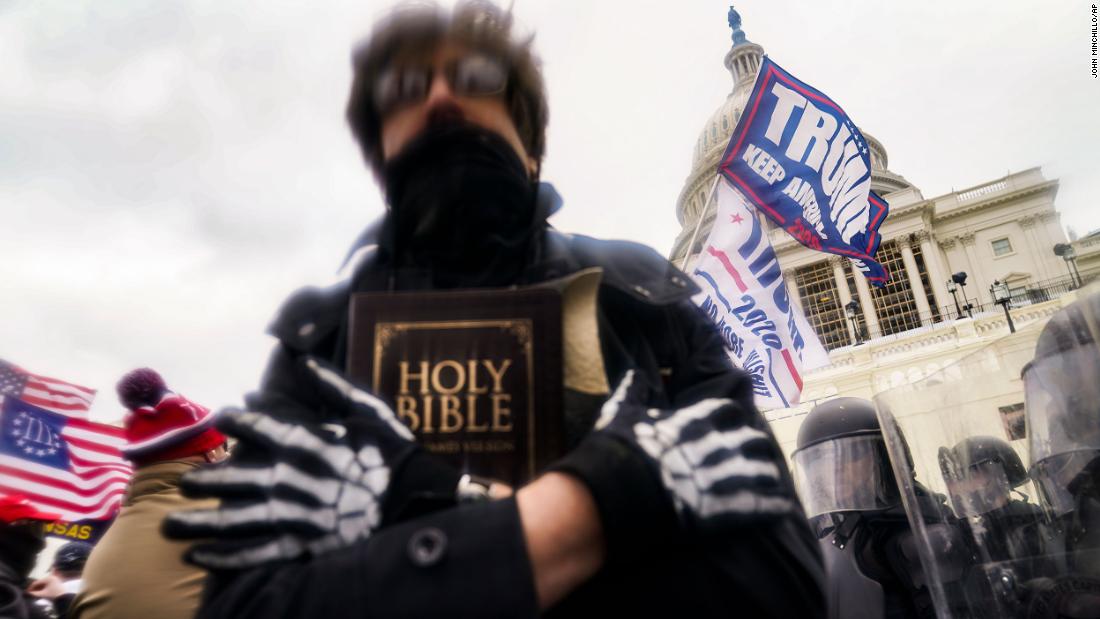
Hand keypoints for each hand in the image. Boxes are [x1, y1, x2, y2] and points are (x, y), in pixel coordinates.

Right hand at [26, 574, 64, 599]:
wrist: (64, 598)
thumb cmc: (53, 596)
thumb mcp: (42, 594)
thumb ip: (34, 594)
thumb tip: (26, 593)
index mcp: (48, 578)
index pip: (36, 582)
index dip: (31, 587)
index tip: (27, 592)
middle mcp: (52, 577)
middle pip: (40, 583)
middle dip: (34, 588)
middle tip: (29, 593)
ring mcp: (54, 579)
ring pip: (43, 584)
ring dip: (38, 588)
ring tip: (34, 593)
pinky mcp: (56, 582)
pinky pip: (47, 584)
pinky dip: (43, 588)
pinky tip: (39, 592)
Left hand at [163, 357, 416, 568]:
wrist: (418, 500)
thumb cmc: (395, 452)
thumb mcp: (371, 410)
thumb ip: (335, 386)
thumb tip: (305, 361)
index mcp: (309, 442)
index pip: (259, 426)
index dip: (236, 419)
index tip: (220, 417)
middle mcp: (294, 478)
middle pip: (236, 476)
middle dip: (205, 478)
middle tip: (182, 482)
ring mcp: (296, 514)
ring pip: (236, 518)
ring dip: (200, 520)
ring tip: (170, 523)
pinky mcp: (303, 544)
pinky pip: (257, 552)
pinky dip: (226, 556)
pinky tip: (199, 555)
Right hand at [594, 370, 793, 524]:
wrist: (615, 491)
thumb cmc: (617, 450)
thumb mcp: (620, 412)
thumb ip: (633, 389)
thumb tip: (634, 372)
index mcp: (696, 421)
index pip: (729, 411)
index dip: (732, 419)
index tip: (732, 424)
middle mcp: (717, 444)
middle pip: (754, 440)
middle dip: (754, 447)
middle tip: (753, 455)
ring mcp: (725, 477)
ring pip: (765, 472)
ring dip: (767, 476)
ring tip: (770, 482)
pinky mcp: (728, 509)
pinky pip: (764, 506)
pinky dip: (775, 506)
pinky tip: (781, 508)